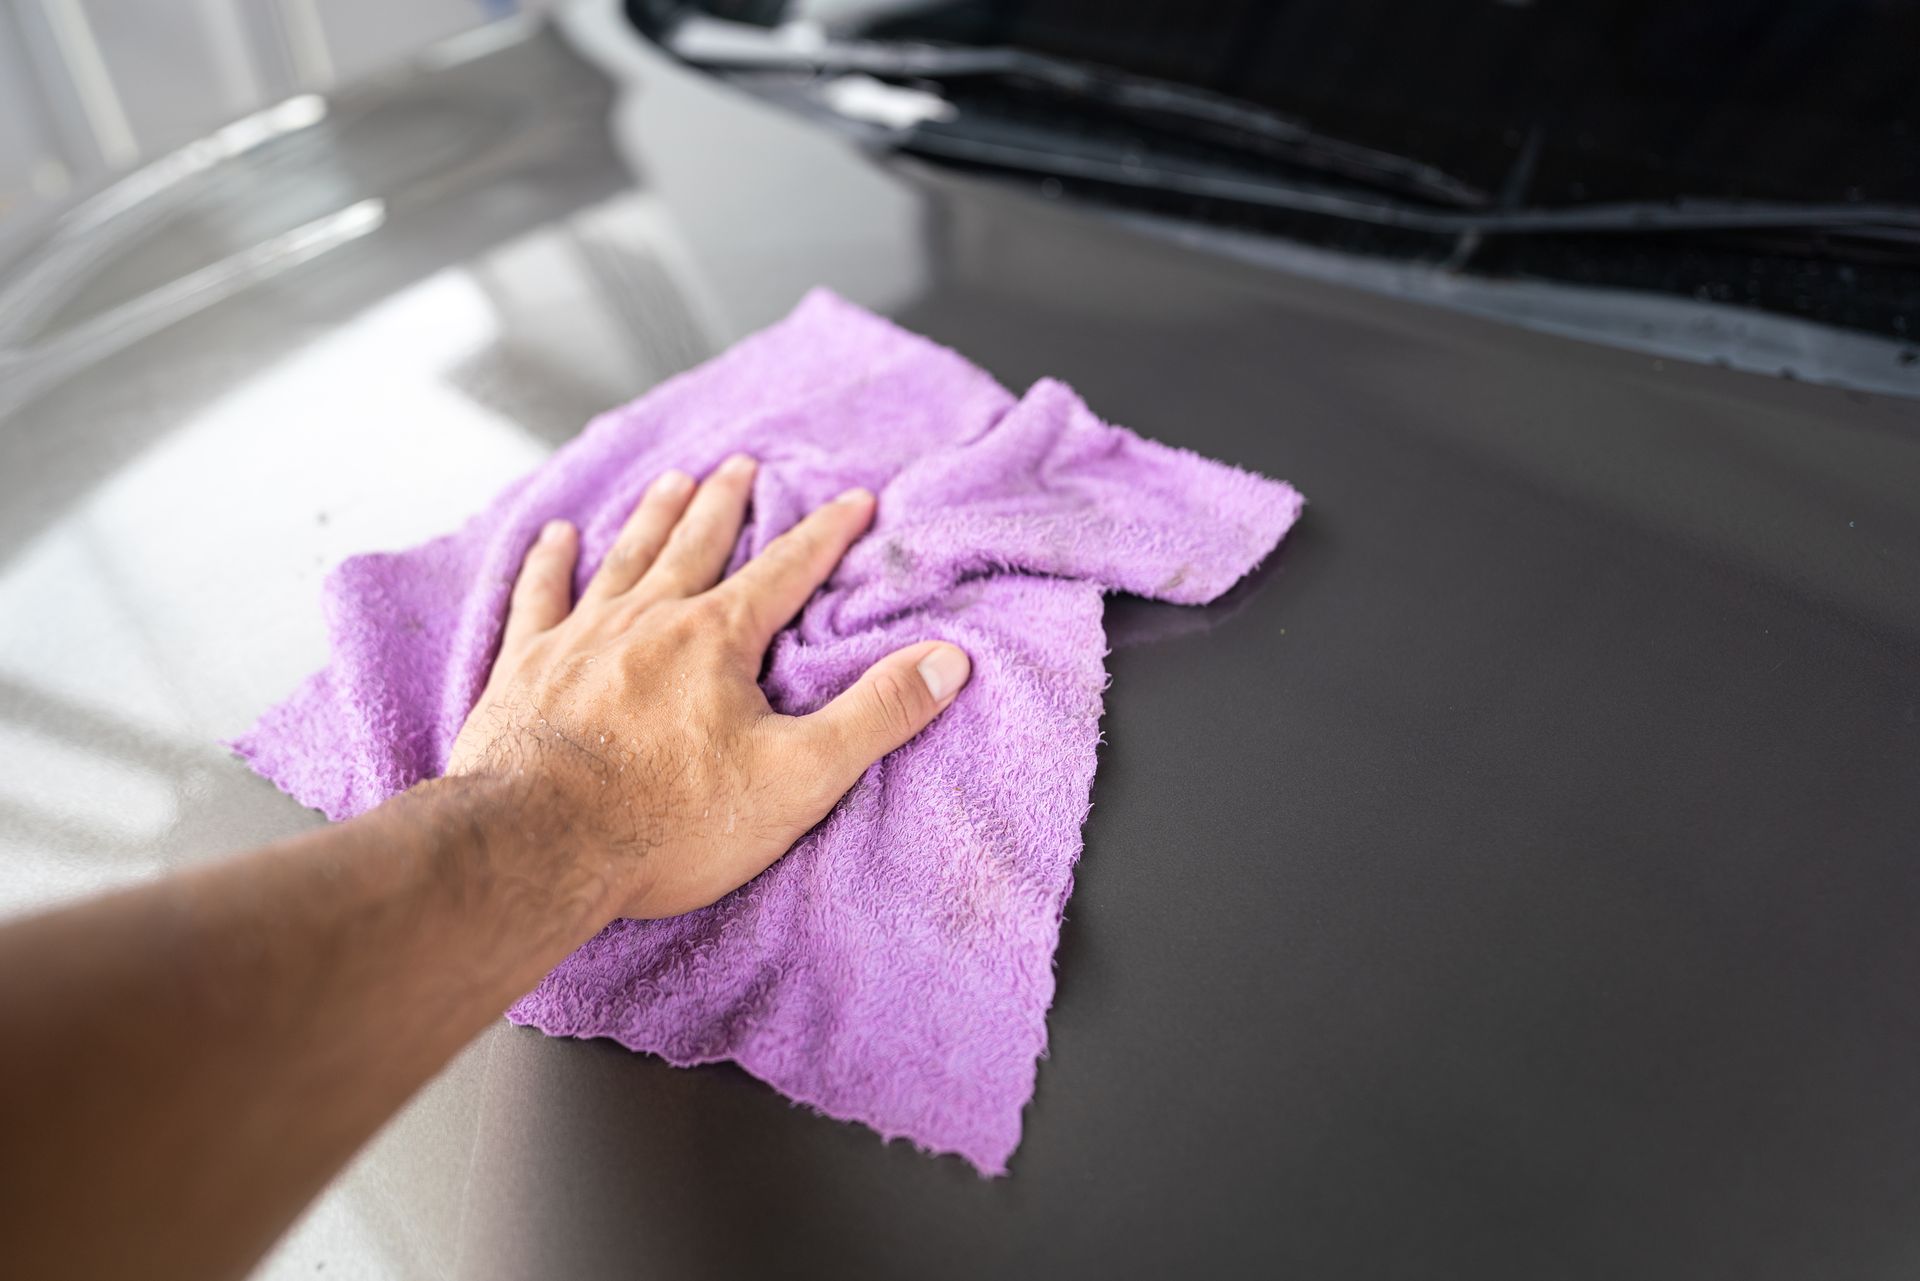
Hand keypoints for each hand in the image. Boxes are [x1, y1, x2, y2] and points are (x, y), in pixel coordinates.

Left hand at [446, 454, 969, 919]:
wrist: (538, 847)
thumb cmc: (669, 821)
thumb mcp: (799, 776)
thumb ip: (876, 714)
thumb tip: (948, 661)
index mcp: (717, 639)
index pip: (787, 570)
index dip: (826, 534)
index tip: (854, 499)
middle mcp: (649, 620)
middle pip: (698, 545)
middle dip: (728, 505)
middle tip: (742, 465)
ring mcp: (581, 638)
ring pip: (625, 558)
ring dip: (653, 518)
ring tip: (671, 482)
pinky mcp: (526, 669)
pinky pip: (539, 596)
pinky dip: (548, 563)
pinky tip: (554, 537)